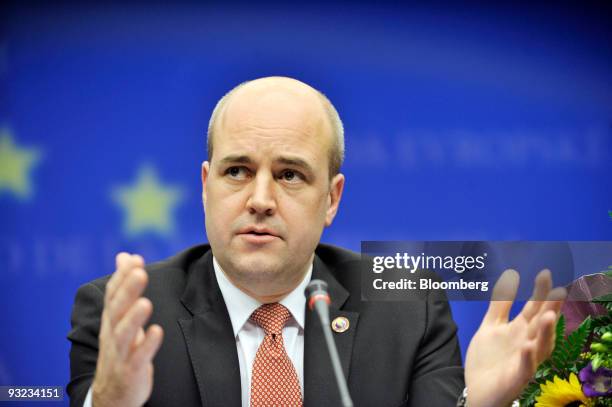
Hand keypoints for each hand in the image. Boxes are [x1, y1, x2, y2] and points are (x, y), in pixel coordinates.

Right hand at [91, 253, 163, 406]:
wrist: (112, 394)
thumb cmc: (120, 348)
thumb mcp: (119, 317)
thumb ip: (124, 286)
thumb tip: (125, 255)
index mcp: (111, 320)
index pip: (113, 295)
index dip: (122, 277)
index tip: (134, 259)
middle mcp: (112, 334)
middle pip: (117, 310)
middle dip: (127, 291)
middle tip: (140, 272)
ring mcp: (120, 353)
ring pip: (123, 334)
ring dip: (133, 318)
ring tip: (146, 302)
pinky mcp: (131, 371)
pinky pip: (138, 357)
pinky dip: (147, 345)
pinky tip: (157, 332)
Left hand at [464, 269, 565, 406]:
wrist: (478, 391)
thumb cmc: (489, 358)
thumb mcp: (491, 325)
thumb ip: (501, 303)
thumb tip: (512, 274)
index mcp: (520, 330)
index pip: (534, 308)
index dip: (540, 292)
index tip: (545, 273)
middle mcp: (527, 344)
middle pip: (541, 325)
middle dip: (550, 309)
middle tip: (559, 291)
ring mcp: (524, 362)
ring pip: (540, 347)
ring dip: (545, 332)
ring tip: (547, 315)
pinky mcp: (516, 379)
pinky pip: (525, 369)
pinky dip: (527, 358)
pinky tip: (526, 346)